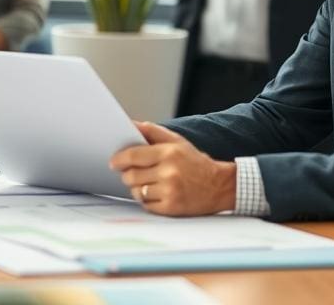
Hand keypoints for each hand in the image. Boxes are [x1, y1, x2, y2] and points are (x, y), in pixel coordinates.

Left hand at [109, 121, 236, 215]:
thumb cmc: (195, 161)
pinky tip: (157, 194)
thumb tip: (131, 124)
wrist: (220, 186)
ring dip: (137, 188)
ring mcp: (170, 191)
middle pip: (131, 176)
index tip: (113, 162)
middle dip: (128, 175)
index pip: (133, 156)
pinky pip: (146, 205)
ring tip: (148, 183)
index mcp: (169, 153)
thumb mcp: (177, 141)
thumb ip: (153, 131)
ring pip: (136, 192)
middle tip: (133, 173)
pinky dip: (148, 200)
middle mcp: (169, 172)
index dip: (119, 159)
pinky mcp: (172, 208)